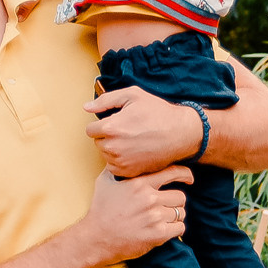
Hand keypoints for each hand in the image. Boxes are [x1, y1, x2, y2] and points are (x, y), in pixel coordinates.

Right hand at [81, 164, 190, 261]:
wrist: (97, 238)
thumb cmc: (100, 210)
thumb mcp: (104, 182)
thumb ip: (117, 167)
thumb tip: (122, 157)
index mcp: (139, 183)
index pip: (172, 173)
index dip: (185, 174)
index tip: (189, 178)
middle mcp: (149, 198)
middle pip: (181, 196)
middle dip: (175, 201)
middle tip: (167, 206)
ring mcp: (155, 217)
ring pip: (180, 213)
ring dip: (174, 216)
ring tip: (162, 219)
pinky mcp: (158, 234)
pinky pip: (180, 228)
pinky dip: (175, 229)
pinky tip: (164, 229)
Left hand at [85, 86, 206, 177]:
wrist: (181, 133)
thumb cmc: (158, 112)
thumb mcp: (132, 96)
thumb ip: (105, 100)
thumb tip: (86, 108)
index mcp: (110, 127)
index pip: (90, 130)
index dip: (102, 124)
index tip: (116, 123)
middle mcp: (113, 147)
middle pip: (98, 142)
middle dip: (108, 137)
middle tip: (127, 131)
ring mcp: (121, 162)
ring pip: (106, 155)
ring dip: (113, 149)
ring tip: (132, 141)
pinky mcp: (130, 172)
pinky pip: (114, 167)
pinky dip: (120, 161)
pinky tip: (134, 152)